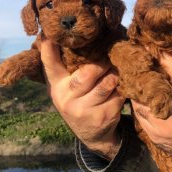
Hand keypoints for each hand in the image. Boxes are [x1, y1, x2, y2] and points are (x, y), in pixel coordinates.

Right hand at [40, 39, 125, 159]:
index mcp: (56, 86)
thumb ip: (64, 66)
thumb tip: (58, 35)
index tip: (49, 35)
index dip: (48, 50)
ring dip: (115, 75)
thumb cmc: (79, 100)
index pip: (49, 65)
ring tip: (116, 72)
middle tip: (109, 60)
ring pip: (107, 83)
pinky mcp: (103, 117)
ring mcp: (84, 110)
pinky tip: (120, 89)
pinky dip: (122, 89)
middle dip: (102, 64)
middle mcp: (66, 99)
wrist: (92, 135)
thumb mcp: (66, 86)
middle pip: (87, 73)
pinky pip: (119, 95)